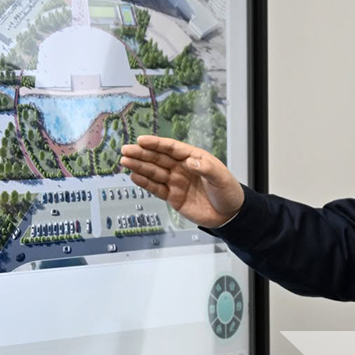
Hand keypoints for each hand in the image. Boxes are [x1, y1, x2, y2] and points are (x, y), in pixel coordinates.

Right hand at [119, 135, 242, 228]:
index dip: (156, 144)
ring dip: (139, 166)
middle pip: (158, 158)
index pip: (171, 148)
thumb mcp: (220, 178)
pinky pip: (156, 188)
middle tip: (126, 150)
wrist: (229, 214)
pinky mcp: (173, 197)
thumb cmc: (228, 191)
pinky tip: (134, 176)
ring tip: (125, 162)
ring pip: (154, 172)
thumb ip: (205, 169)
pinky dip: (145, 183)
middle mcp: (182, 168)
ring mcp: (176, 182)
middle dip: (141, 154)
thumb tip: (190, 162)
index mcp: (193, 158)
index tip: (142, 140)